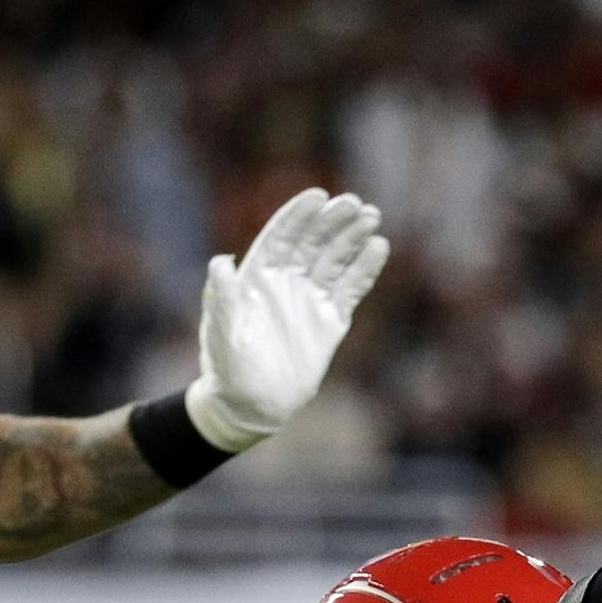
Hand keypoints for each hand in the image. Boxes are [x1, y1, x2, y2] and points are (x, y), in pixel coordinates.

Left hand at [184, 188, 389, 452]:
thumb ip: (223, 298)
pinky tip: (379, 248)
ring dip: (353, 238)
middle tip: (355, 204)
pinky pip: (351, 289)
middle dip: (333, 221)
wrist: (251, 406)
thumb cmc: (228, 369)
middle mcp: (286, 281)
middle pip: (313, 241)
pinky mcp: (330, 322)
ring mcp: (309, 300)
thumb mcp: (222, 333)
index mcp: (258, 276)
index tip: (318, 196)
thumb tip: (222, 263)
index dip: (299, 215)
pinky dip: (365, 269)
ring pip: (335, 260)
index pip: (282, 236)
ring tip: (372, 217)